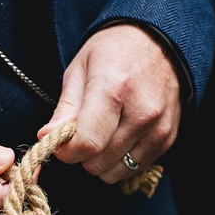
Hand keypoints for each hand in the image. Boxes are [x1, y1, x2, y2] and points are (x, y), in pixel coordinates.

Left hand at [45, 24, 182, 182]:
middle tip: (81, 133)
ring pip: (116, 172)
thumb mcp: (78, 71)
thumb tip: (46, 138)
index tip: (60, 142)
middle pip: (99, 162)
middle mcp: (142, 111)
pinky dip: (120, 160)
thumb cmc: (112, 54)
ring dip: (101, 160)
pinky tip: (118, 136)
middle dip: (81, 155)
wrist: (158, 42)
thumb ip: (64, 109)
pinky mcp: (168, 138)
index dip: (66, 151)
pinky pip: (135, 167)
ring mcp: (159, 127)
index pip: (87, 143)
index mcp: (114, 90)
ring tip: (101, 133)